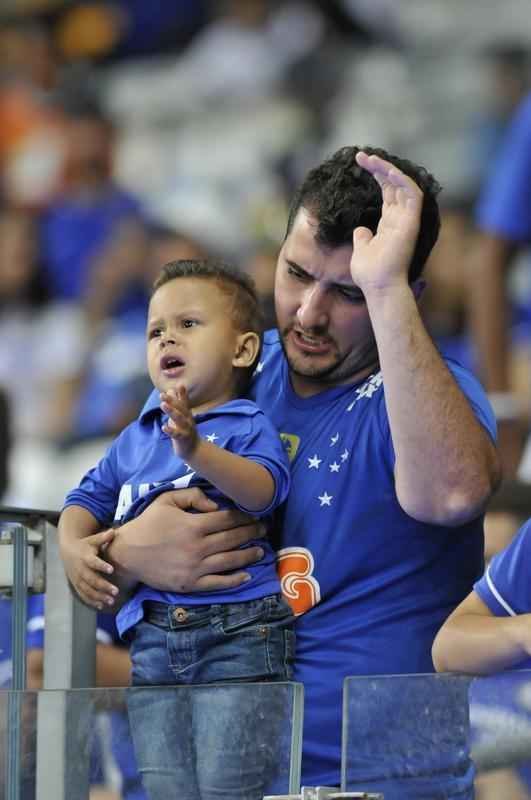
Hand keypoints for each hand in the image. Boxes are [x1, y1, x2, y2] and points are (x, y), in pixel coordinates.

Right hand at [60, 529, 118, 609]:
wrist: (68, 551)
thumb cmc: (85, 545)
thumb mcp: (93, 539)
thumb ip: (103, 537)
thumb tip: (113, 531)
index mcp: (85, 557)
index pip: (93, 562)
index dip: (101, 566)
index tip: (111, 569)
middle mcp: (80, 569)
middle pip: (91, 579)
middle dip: (103, 586)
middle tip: (116, 591)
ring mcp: (77, 579)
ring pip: (88, 590)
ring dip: (99, 596)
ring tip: (111, 601)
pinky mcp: (77, 585)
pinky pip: (84, 595)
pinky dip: (92, 601)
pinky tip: (102, 606)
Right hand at [107, 487, 264, 594]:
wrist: (127, 553)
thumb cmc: (148, 523)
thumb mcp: (167, 500)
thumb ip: (193, 496)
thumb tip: (217, 505)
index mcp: (194, 525)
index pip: (227, 519)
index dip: (245, 517)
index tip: (256, 515)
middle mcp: (198, 547)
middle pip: (233, 539)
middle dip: (251, 533)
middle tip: (264, 530)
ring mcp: (195, 567)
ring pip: (230, 561)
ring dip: (248, 555)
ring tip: (261, 551)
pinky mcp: (190, 584)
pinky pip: (217, 583)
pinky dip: (234, 580)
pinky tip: (246, 575)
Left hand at [160, 386, 197, 457]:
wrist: (193, 449)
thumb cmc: (184, 430)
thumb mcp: (181, 416)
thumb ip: (176, 404)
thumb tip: (169, 390)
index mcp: (187, 414)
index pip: (184, 402)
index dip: (182, 394)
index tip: (179, 385)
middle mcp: (188, 419)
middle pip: (181, 409)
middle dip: (172, 401)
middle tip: (162, 394)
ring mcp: (186, 429)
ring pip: (179, 419)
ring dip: (171, 411)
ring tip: (163, 405)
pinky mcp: (183, 439)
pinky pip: (176, 434)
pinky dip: (170, 430)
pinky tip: (164, 426)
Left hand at [351, 151, 422, 293]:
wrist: (378, 287)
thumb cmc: (370, 274)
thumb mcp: (361, 250)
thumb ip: (363, 237)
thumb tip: (361, 229)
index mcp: (390, 223)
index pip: (387, 192)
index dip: (376, 175)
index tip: (360, 163)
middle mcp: (400, 219)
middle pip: (394, 185)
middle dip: (378, 167)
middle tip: (361, 156)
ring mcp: (407, 220)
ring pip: (404, 185)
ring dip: (388, 169)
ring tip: (369, 159)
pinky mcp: (411, 222)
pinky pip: (412, 194)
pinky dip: (402, 180)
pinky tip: (387, 171)